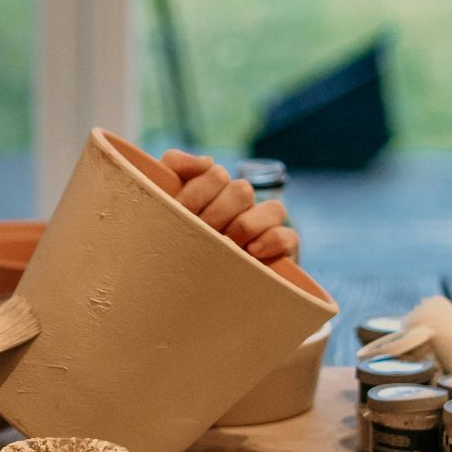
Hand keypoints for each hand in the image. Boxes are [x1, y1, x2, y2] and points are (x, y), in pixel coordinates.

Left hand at [160, 150, 300, 263]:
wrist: (182, 290)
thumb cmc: (170, 244)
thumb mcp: (163, 204)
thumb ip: (175, 166)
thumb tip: (207, 161)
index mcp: (215, 190)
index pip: (215, 174)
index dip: (196, 193)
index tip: (179, 213)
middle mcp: (241, 205)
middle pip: (242, 190)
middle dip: (216, 214)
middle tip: (198, 234)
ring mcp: (263, 226)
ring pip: (273, 209)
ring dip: (244, 227)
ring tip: (224, 246)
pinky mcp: (280, 250)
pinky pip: (288, 236)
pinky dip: (271, 241)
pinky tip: (251, 252)